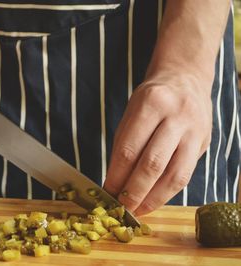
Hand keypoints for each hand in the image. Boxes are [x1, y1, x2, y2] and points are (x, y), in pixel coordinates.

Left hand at [103, 71, 211, 215]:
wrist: (185, 80)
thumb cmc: (152, 99)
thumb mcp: (131, 113)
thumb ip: (124, 145)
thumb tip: (114, 181)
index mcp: (151, 103)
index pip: (128, 149)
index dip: (116, 176)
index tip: (106, 192)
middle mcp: (175, 116)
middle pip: (151, 164)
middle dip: (133, 192)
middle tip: (120, 207)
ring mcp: (194, 130)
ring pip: (173, 174)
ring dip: (152, 199)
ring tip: (137, 210)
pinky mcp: (204, 143)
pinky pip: (185, 175)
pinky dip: (167, 192)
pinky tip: (153, 200)